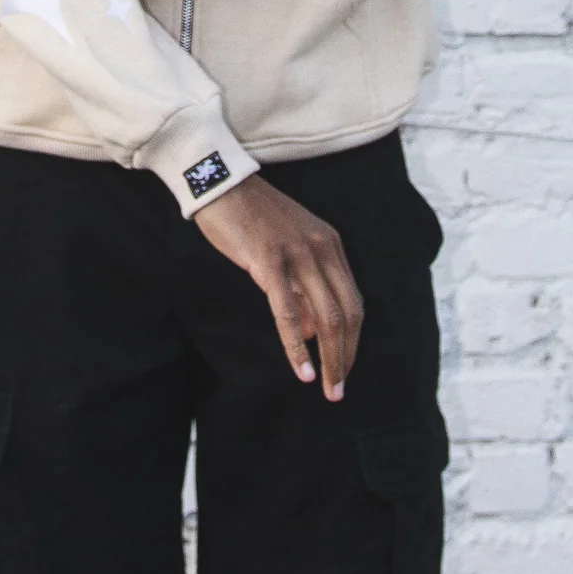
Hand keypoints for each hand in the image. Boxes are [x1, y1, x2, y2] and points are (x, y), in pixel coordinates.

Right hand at [193, 175, 363, 401]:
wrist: (219, 183)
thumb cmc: (248, 218)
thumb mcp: (286, 249)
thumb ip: (303, 285)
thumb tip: (313, 331)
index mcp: (330, 244)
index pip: (352, 302)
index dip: (352, 340)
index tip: (344, 368)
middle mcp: (322, 249)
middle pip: (347, 314)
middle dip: (346, 356)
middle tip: (340, 390)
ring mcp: (298, 254)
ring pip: (326, 317)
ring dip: (331, 358)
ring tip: (328, 388)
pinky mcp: (269, 261)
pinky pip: (289, 312)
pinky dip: (298, 346)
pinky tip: (303, 370)